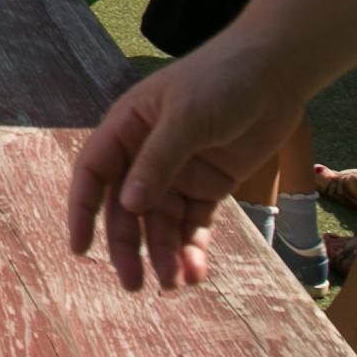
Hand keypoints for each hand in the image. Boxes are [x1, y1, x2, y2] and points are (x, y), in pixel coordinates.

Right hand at [63, 30, 322, 291]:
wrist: (276, 72)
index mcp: (128, 128)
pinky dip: (193, 248)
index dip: (83, 209)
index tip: (80, 249)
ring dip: (164, 253)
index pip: (94, 173)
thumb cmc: (222, 80)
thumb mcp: (187, 117)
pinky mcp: (209, 186)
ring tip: (174, 284)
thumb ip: (158, 161)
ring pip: (161, 223)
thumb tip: (128, 206)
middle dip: (129, 246)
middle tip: (134, 283)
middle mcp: (146, 155)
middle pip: (127, 209)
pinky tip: (198, 271)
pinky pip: (194, 224)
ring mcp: (179, 172)